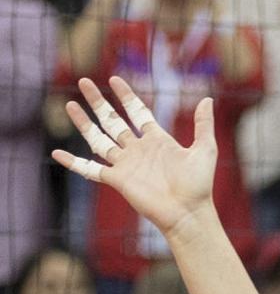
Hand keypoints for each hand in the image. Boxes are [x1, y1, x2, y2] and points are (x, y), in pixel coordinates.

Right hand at [52, 77, 216, 241]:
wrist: (188, 213)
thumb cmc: (199, 186)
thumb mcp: (205, 149)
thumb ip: (203, 124)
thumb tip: (208, 99)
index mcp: (157, 141)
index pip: (137, 113)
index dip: (126, 96)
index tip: (114, 80)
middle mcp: (138, 151)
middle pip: (113, 121)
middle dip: (98, 102)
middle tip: (84, 82)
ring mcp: (127, 165)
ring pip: (99, 139)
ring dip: (84, 123)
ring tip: (70, 105)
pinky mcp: (118, 180)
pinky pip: (91, 170)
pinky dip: (74, 163)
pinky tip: (57, 154)